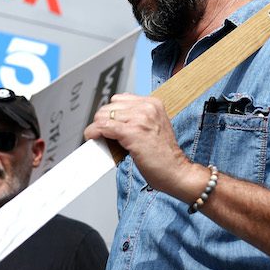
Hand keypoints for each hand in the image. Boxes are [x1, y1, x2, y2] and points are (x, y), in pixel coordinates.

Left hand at [84, 93, 202, 199]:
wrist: (176, 171)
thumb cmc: (165, 155)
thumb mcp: (154, 127)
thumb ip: (137, 118)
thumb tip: (111, 120)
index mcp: (153, 103)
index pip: (120, 99)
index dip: (111, 113)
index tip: (108, 124)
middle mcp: (147, 108)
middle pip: (109, 107)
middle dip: (103, 121)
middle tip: (104, 134)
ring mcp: (140, 119)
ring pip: (103, 115)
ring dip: (97, 128)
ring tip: (100, 138)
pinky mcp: (132, 132)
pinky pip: (103, 126)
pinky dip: (94, 132)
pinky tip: (93, 137)